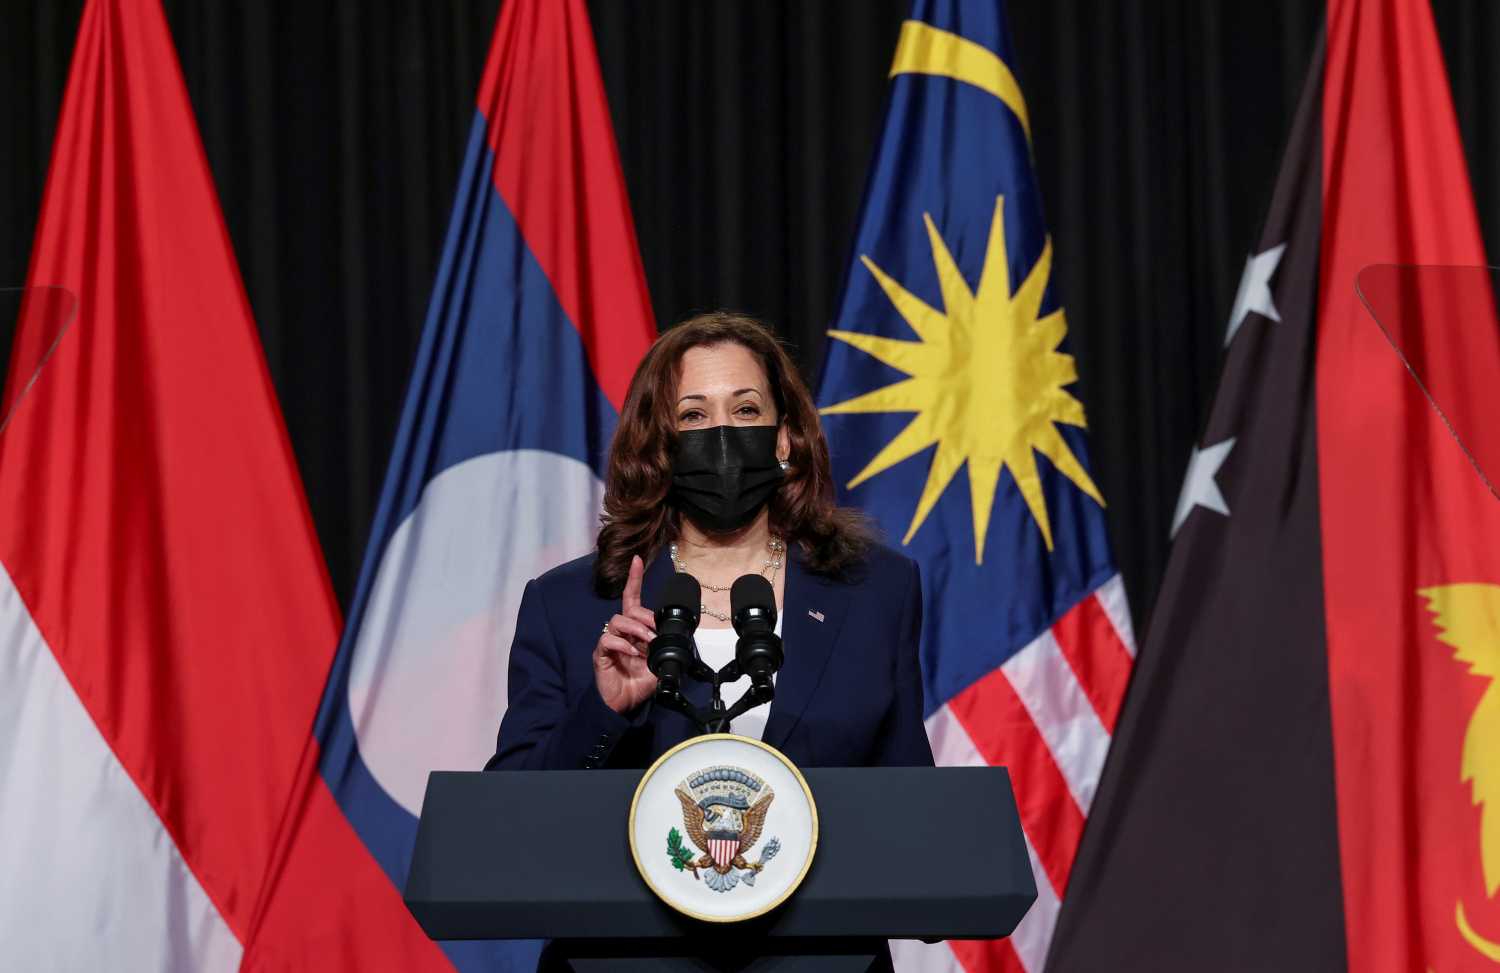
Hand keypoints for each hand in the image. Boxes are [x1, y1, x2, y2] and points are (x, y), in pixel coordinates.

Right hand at [593, 555, 658, 713]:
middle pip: (630, 609)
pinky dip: (623, 644)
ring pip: (618, 620)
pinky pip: (608, 639)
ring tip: (647, 643)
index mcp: (634, 630)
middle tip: (656, 632)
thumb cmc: (638, 683)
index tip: (637, 561)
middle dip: (646, 617)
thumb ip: (666, 649)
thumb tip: (681, 639)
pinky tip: (632, 654)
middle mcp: (621, 632)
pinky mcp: (601, 654)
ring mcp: (610, 642)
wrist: (623, 705)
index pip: (632, 598)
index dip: (634, 579)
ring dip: (637, 629)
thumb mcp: (659, 664)